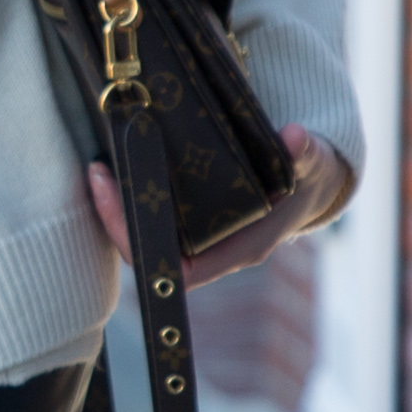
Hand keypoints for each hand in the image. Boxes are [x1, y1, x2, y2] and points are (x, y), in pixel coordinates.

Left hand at [83, 128, 354, 280]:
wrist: (311, 181)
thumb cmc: (310, 178)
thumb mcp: (312, 164)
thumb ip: (305, 154)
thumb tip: (295, 138)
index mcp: (239, 249)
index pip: (181, 273)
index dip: (145, 248)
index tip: (120, 206)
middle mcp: (213, 249)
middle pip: (153, 250)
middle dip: (120, 218)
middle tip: (99, 172)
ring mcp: (199, 234)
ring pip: (148, 233)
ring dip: (120, 205)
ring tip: (100, 165)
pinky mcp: (189, 215)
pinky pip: (153, 214)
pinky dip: (133, 192)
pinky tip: (118, 160)